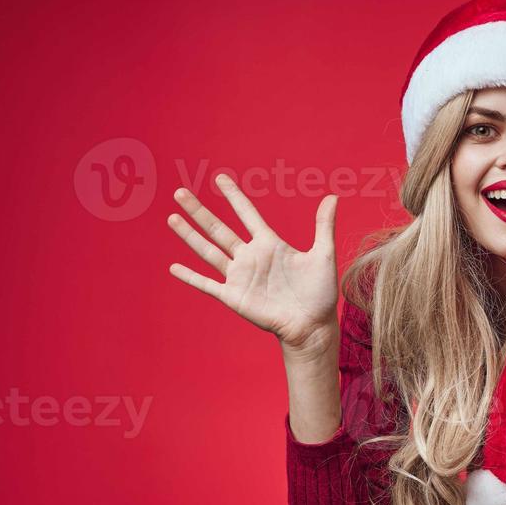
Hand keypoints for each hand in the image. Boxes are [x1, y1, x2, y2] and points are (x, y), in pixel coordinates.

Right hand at [167, 174, 340, 354]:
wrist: (312, 326)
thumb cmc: (320, 293)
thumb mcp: (323, 255)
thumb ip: (323, 226)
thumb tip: (333, 197)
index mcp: (270, 244)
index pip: (247, 214)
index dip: (233, 196)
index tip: (219, 178)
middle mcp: (251, 257)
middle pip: (218, 228)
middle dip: (199, 211)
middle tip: (180, 192)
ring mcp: (240, 276)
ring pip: (208, 251)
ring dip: (189, 235)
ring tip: (172, 217)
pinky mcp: (234, 296)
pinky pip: (207, 284)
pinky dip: (190, 277)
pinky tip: (173, 268)